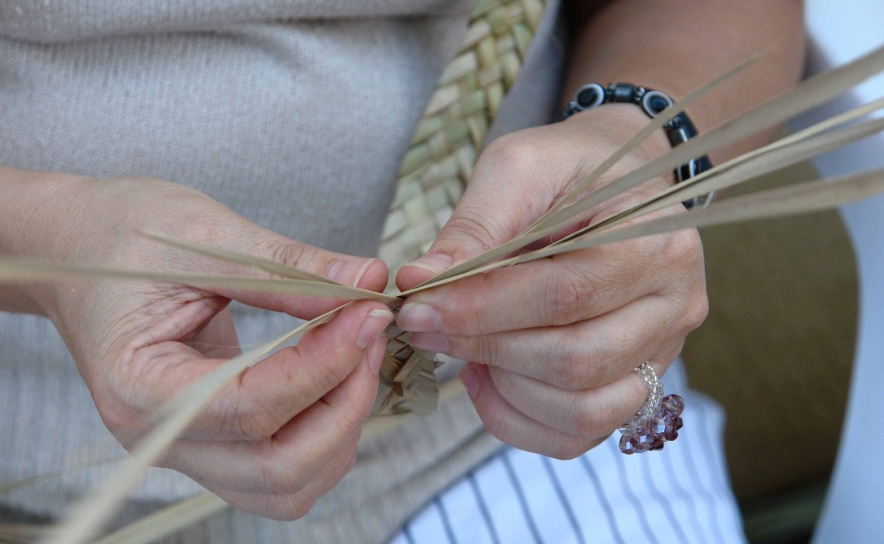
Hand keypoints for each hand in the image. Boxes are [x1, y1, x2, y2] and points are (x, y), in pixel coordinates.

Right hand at [10, 171, 392, 519]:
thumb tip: (369, 281)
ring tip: (358, 350)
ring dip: (342, 425)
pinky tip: (336, 373)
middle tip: (370, 331)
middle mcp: (160, 436)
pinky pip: (284, 470)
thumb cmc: (124, 234)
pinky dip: (326, 433)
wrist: (82, 249)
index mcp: (138, 386)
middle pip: (279, 469)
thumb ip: (288, 267)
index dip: (324, 364)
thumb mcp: (205, 235)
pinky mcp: (213, 442)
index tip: (369, 314)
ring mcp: (187, 448)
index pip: (250, 407)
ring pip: (289, 485)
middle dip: (344, 404)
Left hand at [395, 105, 708, 458]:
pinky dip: (520, 419)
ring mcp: (664, 352)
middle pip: (575, 361)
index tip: (418, 308)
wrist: (618, 182)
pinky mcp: (639, 383)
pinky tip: (488, 376)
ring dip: (505, 389)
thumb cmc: (568, 170)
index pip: (564, 295)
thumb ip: (475, 227)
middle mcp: (675, 304)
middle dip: (485, 348)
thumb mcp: (518, 168)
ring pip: (582, 409)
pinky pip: (580, 432)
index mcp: (654, 239)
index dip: (482, 310)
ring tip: (464, 346)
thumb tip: (420, 281)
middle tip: (425, 328)